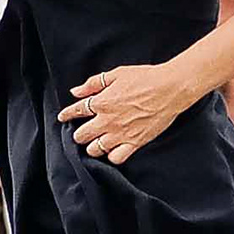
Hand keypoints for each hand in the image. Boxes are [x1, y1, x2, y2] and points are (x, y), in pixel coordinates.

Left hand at [63, 63, 201, 166]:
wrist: (170, 89)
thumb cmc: (145, 78)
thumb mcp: (117, 74)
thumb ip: (93, 84)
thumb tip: (75, 92)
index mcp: (102, 102)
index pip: (76, 111)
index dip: (67, 115)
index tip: (63, 117)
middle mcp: (107, 121)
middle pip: (81, 135)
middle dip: (79, 134)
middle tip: (82, 132)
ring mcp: (120, 134)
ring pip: (95, 150)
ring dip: (92, 147)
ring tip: (96, 143)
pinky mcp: (135, 143)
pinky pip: (116, 158)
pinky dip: (111, 156)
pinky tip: (113, 150)